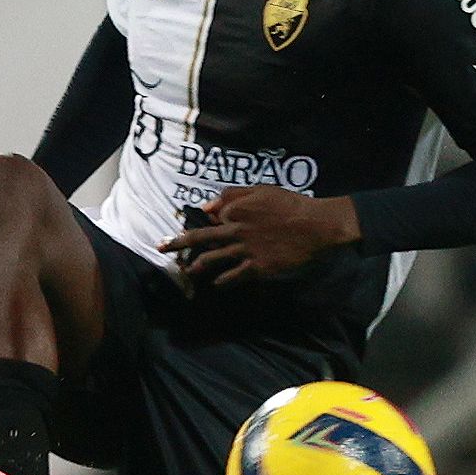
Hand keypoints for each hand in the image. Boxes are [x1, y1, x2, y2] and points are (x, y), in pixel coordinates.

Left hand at [155, 187, 358, 284]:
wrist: (315, 225)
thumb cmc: (290, 204)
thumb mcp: (261, 190)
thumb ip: (233, 195)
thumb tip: (207, 206)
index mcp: (235, 210)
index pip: (211, 218)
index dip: (206, 223)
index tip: (197, 229)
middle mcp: (235, 230)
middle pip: (201, 238)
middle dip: (177, 242)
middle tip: (160, 246)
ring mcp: (245, 250)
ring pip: (213, 260)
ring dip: (196, 266)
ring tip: (186, 271)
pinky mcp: (257, 267)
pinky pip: (234, 276)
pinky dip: (222, 281)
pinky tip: (216, 284)